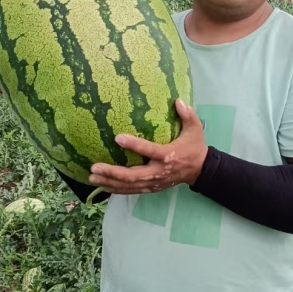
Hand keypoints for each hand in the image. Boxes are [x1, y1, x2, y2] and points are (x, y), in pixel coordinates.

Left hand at [89, 100, 207, 194]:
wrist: (200, 170)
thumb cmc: (194, 147)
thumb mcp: (195, 129)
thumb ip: (188, 114)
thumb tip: (177, 100)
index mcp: (168, 155)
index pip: (149, 150)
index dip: (134, 145)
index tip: (118, 137)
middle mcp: (159, 171)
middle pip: (133, 175)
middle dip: (112, 172)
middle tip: (95, 167)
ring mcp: (154, 182)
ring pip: (129, 185)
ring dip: (110, 182)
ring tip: (92, 177)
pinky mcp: (152, 188)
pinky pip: (132, 190)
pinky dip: (117, 189)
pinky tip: (103, 186)